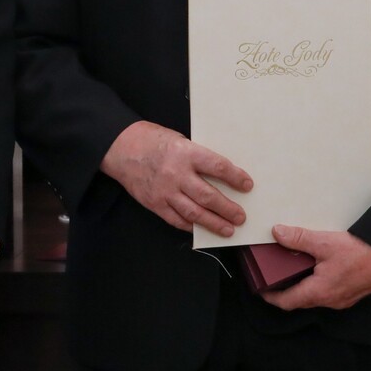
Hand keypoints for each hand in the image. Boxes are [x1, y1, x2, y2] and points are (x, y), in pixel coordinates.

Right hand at [101, 120, 251, 237]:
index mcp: (186, 153)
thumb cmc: (154, 141)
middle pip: (208, 196)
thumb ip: (198, 158)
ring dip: (213, 223)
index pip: (218, 167)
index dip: (235, 177)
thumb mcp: (181, 141)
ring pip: (194, 213)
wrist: (122, 148)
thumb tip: (222, 175)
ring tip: (228, 229)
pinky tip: (202, 229)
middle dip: (227, 209)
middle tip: (241, 217)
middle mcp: (177, 174)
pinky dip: (191, 226)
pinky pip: (176, 219)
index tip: (247, 185)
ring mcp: (165, 191)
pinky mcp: (155, 204)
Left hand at [261, 227, 370, 310]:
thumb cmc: (361, 252)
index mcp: (318, 292)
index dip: (271, 297)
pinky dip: (319, 283)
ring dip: (304, 286)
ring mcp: (343, 300)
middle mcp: (330, 301)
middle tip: (275, 275)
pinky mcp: (353, 294)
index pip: (287, 302)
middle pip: (301, 301)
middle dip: (286, 290)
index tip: (260, 290)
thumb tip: (277, 233)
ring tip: (295, 268)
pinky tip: (320, 267)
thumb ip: (299, 239)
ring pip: (316, 297)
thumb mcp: (325, 242)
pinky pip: (329, 293)